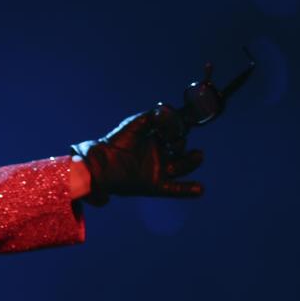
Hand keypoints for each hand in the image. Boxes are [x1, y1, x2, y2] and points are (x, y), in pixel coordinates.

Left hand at [70, 104, 204, 206]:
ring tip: (197, 155)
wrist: (99, 163)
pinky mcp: (155, 185)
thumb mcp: (134, 125)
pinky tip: (199, 188)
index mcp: (156, 138)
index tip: (184, 120)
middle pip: (181, 149)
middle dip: (182, 143)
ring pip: (182, 166)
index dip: (182, 126)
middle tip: (172, 140)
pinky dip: (188, 190)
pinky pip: (176, 189)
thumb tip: (169, 110)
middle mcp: (160, 154)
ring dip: (192, 161)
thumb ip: (152, 116)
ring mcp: (159, 170)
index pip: (176, 132)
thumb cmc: (115, 142)